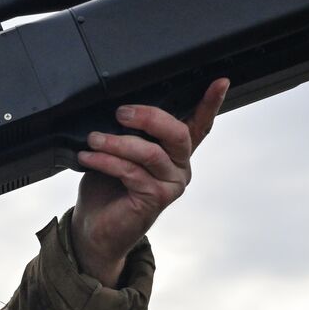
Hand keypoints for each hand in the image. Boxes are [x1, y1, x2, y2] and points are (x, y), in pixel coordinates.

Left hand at [71, 78, 229, 284]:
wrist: (95, 228)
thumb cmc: (107, 187)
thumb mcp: (118, 151)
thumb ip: (129, 132)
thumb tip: (119, 108)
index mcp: (174, 151)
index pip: (199, 124)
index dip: (210, 103)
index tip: (219, 81)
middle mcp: (179, 166)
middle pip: (177, 133)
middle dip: (148, 117)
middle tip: (121, 113)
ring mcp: (171, 184)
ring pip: (151, 153)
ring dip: (117, 142)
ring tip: (93, 139)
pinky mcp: (157, 198)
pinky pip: (132, 172)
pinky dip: (106, 161)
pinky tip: (88, 158)